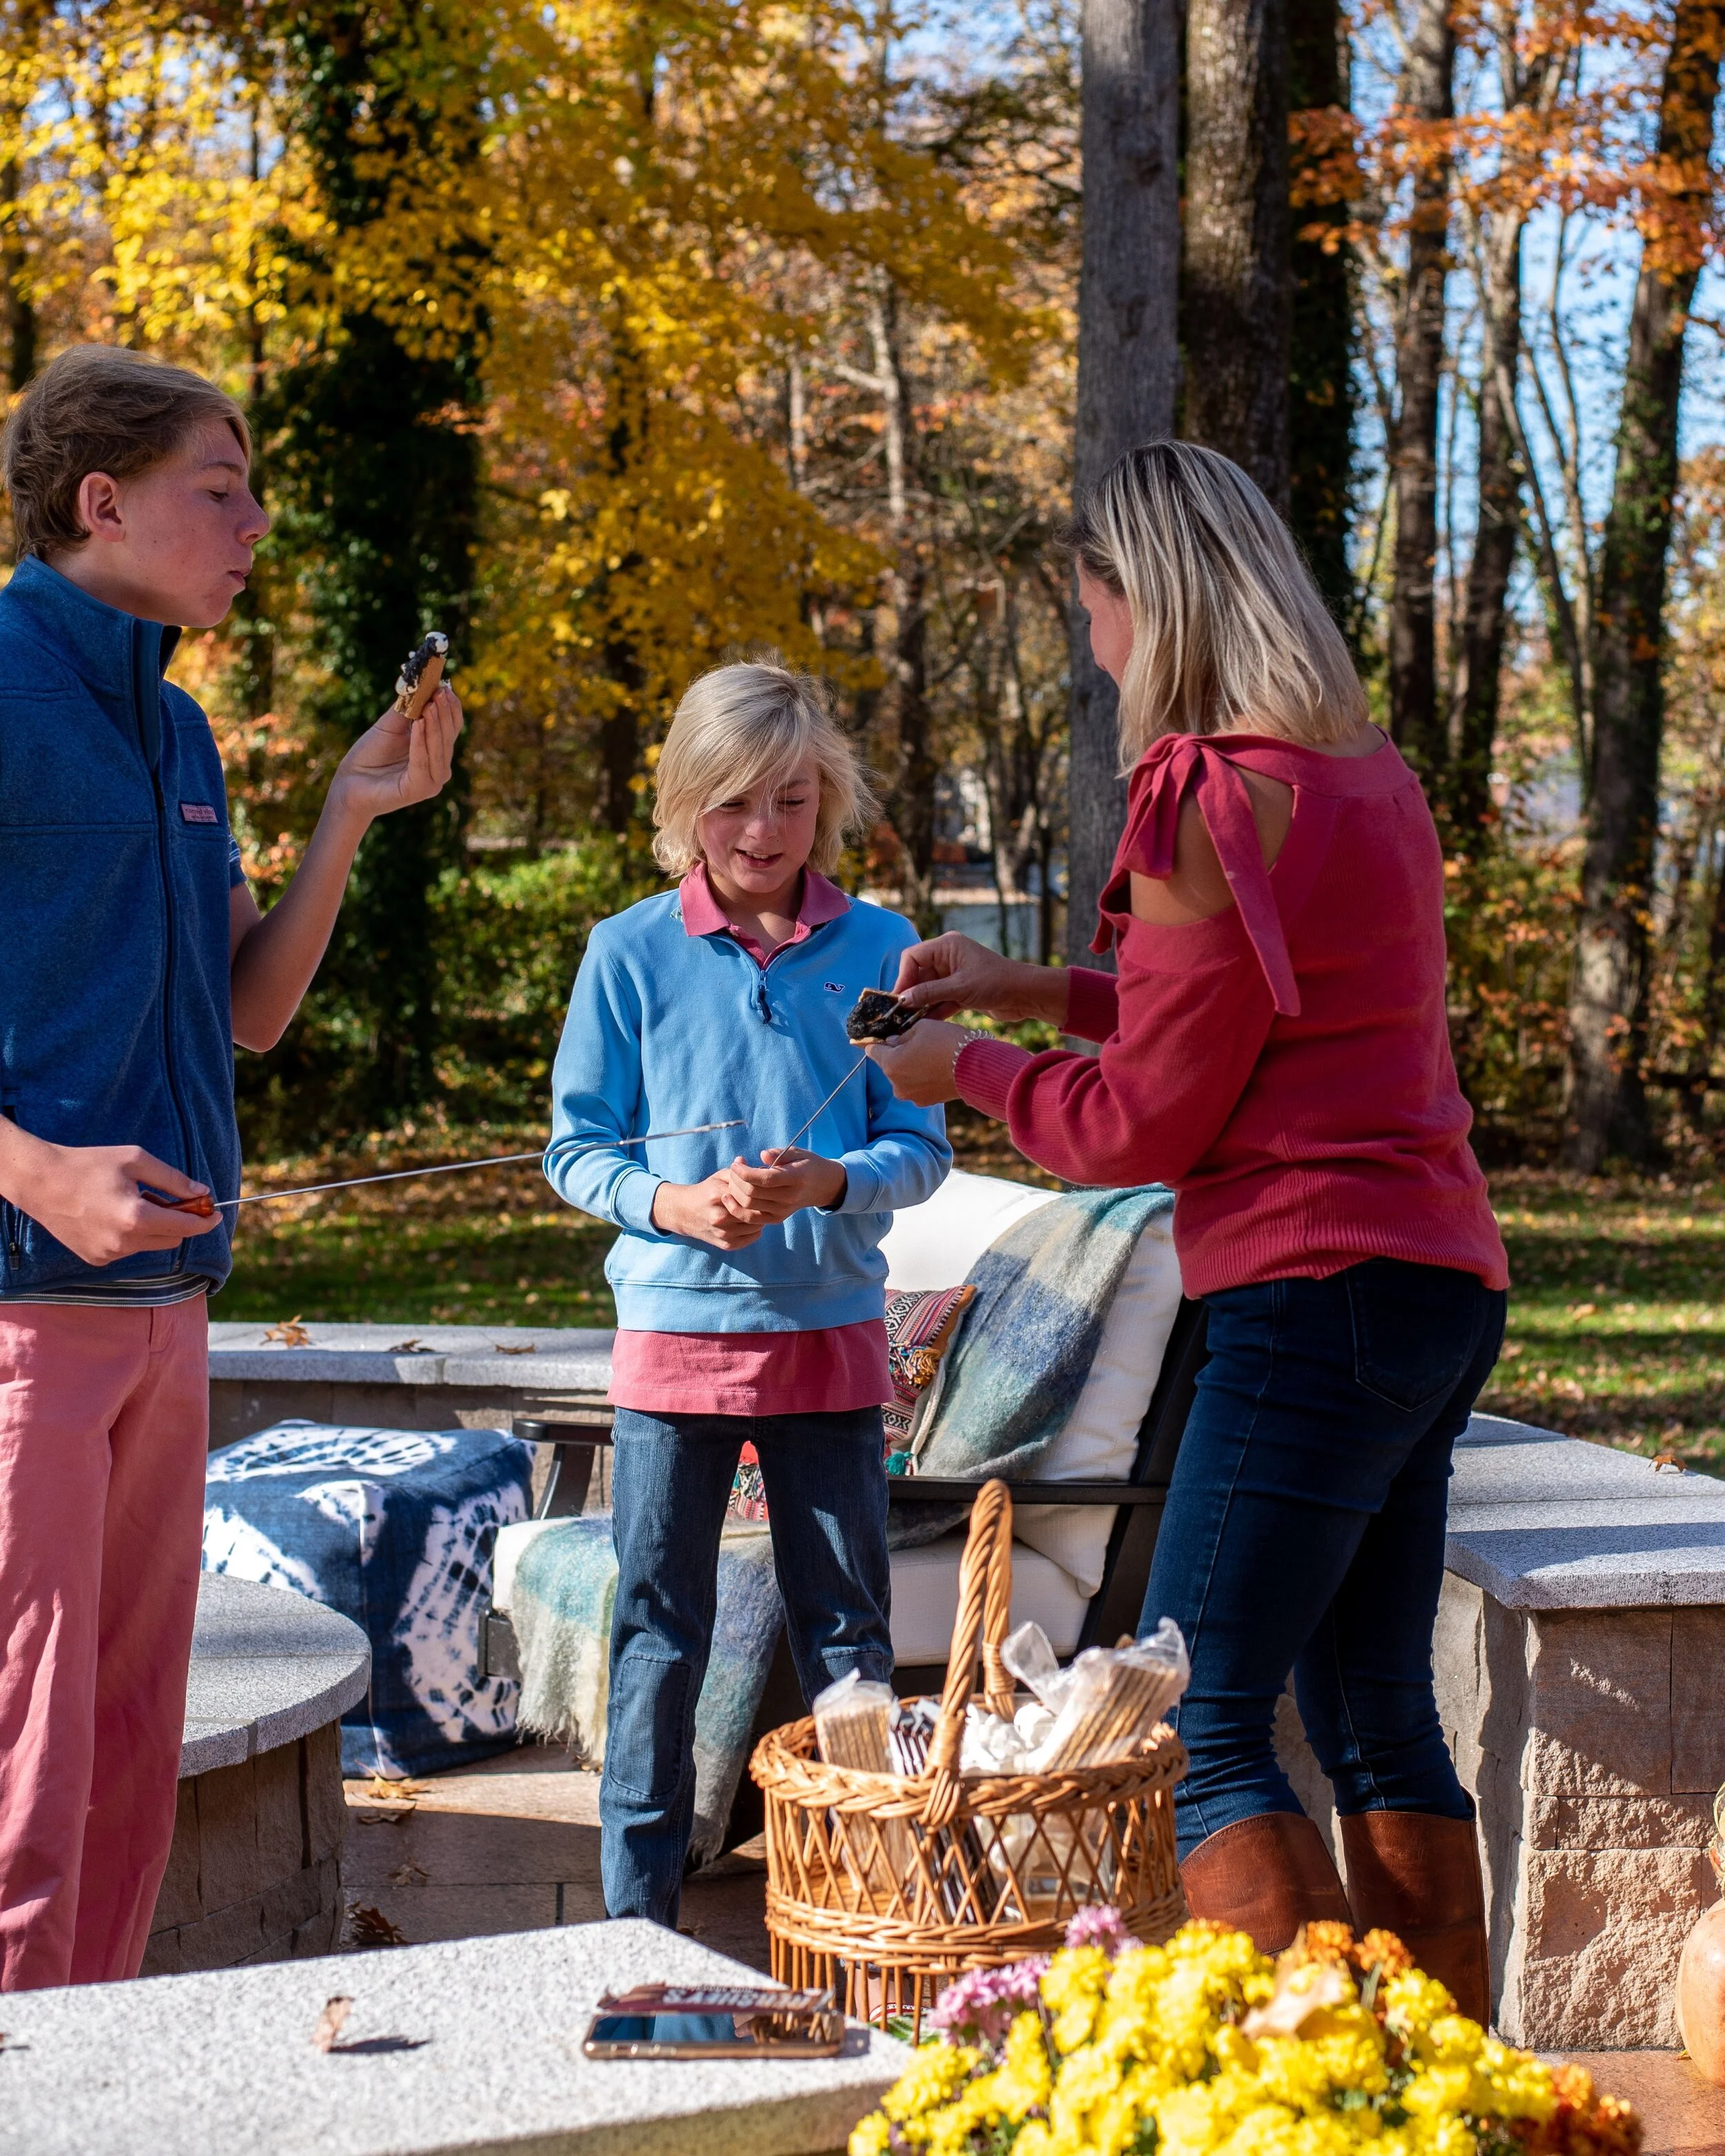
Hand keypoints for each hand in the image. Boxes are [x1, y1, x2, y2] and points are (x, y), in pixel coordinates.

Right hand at [1, 1137, 211, 1266]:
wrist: (41, 1182)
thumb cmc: (89, 1165)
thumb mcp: (136, 1160)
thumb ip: (173, 1179)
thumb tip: (202, 1192)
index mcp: (136, 1218)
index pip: (185, 1227)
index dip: (205, 1221)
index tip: (215, 1213)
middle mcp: (124, 1243)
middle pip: (172, 1239)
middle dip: (180, 1221)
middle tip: (171, 1199)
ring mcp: (108, 1255)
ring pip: (151, 1245)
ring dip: (154, 1227)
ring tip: (132, 1201)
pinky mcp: (96, 1259)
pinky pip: (128, 1250)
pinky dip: (132, 1236)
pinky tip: (113, 1215)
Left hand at [327, 683, 462, 825]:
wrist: (349, 782)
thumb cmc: (370, 755)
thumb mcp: (390, 725)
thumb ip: (408, 709)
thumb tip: (423, 683)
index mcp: (435, 751)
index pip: (451, 727)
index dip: (450, 707)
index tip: (444, 685)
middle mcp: (438, 767)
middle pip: (448, 737)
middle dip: (444, 713)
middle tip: (440, 691)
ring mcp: (431, 781)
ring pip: (438, 749)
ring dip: (435, 725)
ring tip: (430, 704)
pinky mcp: (419, 790)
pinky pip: (423, 763)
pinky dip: (421, 742)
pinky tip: (419, 723)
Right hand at [650, 1174, 763, 1249]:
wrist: (684, 1213)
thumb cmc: (705, 1192)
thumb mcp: (718, 1177)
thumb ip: (738, 1173)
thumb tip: (761, 1168)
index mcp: (718, 1195)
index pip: (750, 1192)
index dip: (760, 1190)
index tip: (763, 1188)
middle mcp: (720, 1216)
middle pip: (754, 1211)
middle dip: (763, 1205)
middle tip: (766, 1200)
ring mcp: (723, 1232)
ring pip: (756, 1226)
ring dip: (761, 1218)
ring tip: (759, 1211)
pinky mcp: (725, 1244)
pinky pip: (751, 1238)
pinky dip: (756, 1231)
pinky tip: (752, 1223)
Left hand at [720, 1149, 845, 1225]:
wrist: (822, 1186)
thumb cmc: (807, 1165)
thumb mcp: (797, 1153)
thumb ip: (779, 1153)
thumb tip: (762, 1155)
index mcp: (796, 1179)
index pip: (766, 1179)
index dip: (745, 1172)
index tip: (736, 1163)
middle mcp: (789, 1198)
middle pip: (753, 1193)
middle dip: (736, 1180)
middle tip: (733, 1169)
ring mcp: (782, 1211)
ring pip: (748, 1206)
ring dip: (733, 1192)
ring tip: (731, 1179)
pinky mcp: (776, 1219)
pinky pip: (750, 1218)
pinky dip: (736, 1209)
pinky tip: (729, 1197)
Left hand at [866, 1019, 972, 1106]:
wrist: (974, 1068)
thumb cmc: (947, 1042)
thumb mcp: (921, 1027)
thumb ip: (901, 1035)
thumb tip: (893, 1041)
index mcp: (890, 1064)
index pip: (871, 1051)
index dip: (876, 1042)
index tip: (881, 1037)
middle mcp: (896, 1084)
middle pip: (889, 1065)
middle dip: (897, 1054)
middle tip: (916, 1043)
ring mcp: (911, 1096)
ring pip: (903, 1076)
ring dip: (910, 1067)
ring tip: (929, 1056)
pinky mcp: (925, 1101)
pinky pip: (917, 1086)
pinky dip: (922, 1077)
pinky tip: (936, 1068)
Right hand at [892, 932, 1065, 1025]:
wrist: (1026, 995)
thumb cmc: (996, 982)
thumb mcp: (960, 988)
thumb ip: (929, 993)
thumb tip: (902, 1000)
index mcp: (947, 946)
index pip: (913, 957)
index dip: (903, 976)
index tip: (898, 998)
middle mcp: (948, 958)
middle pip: (918, 974)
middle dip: (910, 993)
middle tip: (898, 1014)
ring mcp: (954, 975)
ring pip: (928, 990)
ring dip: (920, 1005)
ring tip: (906, 1022)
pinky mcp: (961, 992)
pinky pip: (939, 1000)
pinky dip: (932, 1011)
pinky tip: (923, 1025)